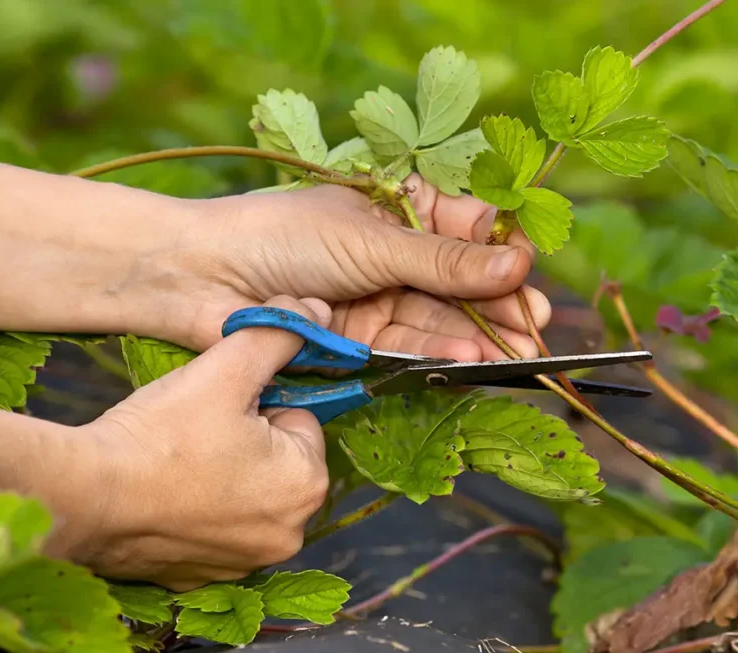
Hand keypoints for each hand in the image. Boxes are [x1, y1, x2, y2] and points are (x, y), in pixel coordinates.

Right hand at [64, 295, 330, 590]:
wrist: (83, 498)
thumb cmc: (160, 434)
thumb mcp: (226, 369)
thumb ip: (278, 335)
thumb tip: (315, 312)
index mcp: (307, 485)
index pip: (299, 421)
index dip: (258, 403)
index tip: (218, 406)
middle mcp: (290, 534)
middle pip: (276, 460)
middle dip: (244, 438)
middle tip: (193, 430)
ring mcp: (246, 563)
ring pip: (245, 492)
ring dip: (221, 472)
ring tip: (174, 458)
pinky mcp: (203, 577)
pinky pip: (212, 527)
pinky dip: (194, 509)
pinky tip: (161, 493)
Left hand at [161, 175, 550, 360]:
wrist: (202, 278)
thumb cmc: (283, 236)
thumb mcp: (374, 241)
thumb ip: (446, 263)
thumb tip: (519, 264)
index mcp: (398, 208)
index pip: (466, 230)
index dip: (500, 253)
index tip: (527, 274)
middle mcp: (392, 254)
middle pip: (459, 282)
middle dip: (497, 305)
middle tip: (535, 328)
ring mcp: (377, 298)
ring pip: (438, 319)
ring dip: (474, 336)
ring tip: (513, 352)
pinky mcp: (359, 340)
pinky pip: (408, 347)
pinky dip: (438, 353)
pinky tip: (470, 359)